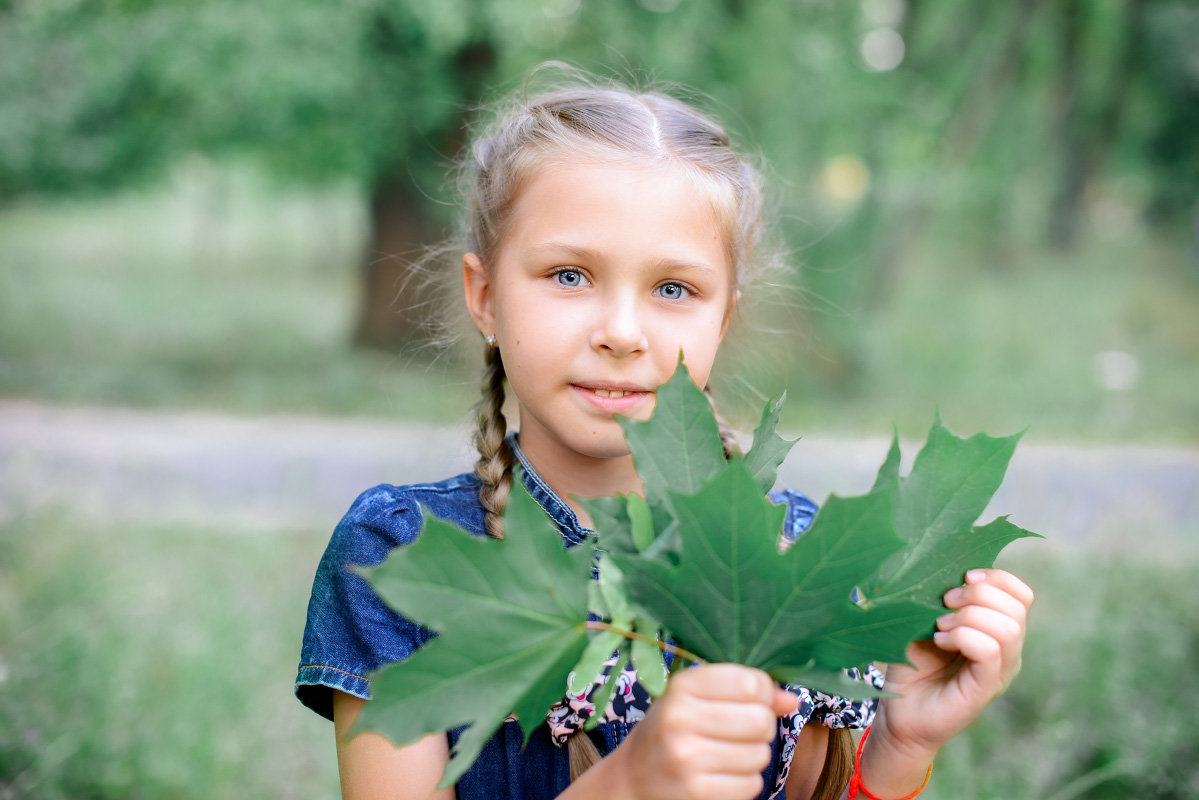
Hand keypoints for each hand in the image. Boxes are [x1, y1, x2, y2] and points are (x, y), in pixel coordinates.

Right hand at [609, 663, 794, 799]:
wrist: (633, 777)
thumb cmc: (672, 729)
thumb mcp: (697, 698)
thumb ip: (745, 692)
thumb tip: (792, 701)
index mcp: (683, 686)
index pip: (751, 682)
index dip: (762, 693)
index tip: (749, 701)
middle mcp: (681, 718)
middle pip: (761, 720)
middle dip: (759, 727)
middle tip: (739, 732)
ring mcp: (687, 758)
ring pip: (760, 755)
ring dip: (752, 757)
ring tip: (727, 754)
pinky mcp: (697, 791)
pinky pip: (751, 785)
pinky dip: (744, 783)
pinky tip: (721, 775)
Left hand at [874, 568, 1033, 756]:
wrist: (899, 710)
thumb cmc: (911, 661)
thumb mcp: (926, 618)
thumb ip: (942, 595)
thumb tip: (945, 567)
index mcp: (998, 628)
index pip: (1021, 594)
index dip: (997, 578)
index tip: (963, 576)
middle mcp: (1007, 650)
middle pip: (1017, 606)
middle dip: (977, 594)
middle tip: (944, 604)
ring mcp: (1000, 670)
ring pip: (1008, 627)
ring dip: (968, 617)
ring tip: (939, 627)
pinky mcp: (985, 688)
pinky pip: (990, 651)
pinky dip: (963, 637)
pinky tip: (939, 641)